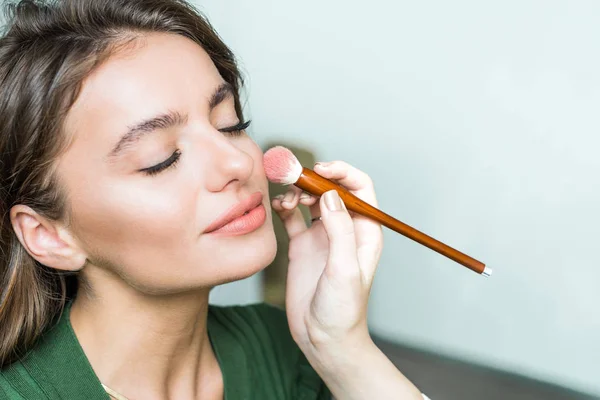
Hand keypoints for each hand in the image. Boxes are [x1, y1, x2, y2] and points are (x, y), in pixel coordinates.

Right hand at [271, 160, 383, 354]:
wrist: (323, 338)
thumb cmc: (342, 310)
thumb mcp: (344, 269)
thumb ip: (340, 230)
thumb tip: (330, 194)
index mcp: (365, 231)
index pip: (359, 188)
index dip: (342, 173)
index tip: (320, 170)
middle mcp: (345, 228)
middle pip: (332, 188)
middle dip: (314, 178)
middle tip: (294, 178)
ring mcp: (323, 235)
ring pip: (311, 198)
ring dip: (298, 191)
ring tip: (286, 200)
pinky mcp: (302, 245)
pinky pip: (293, 216)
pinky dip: (284, 207)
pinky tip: (278, 208)